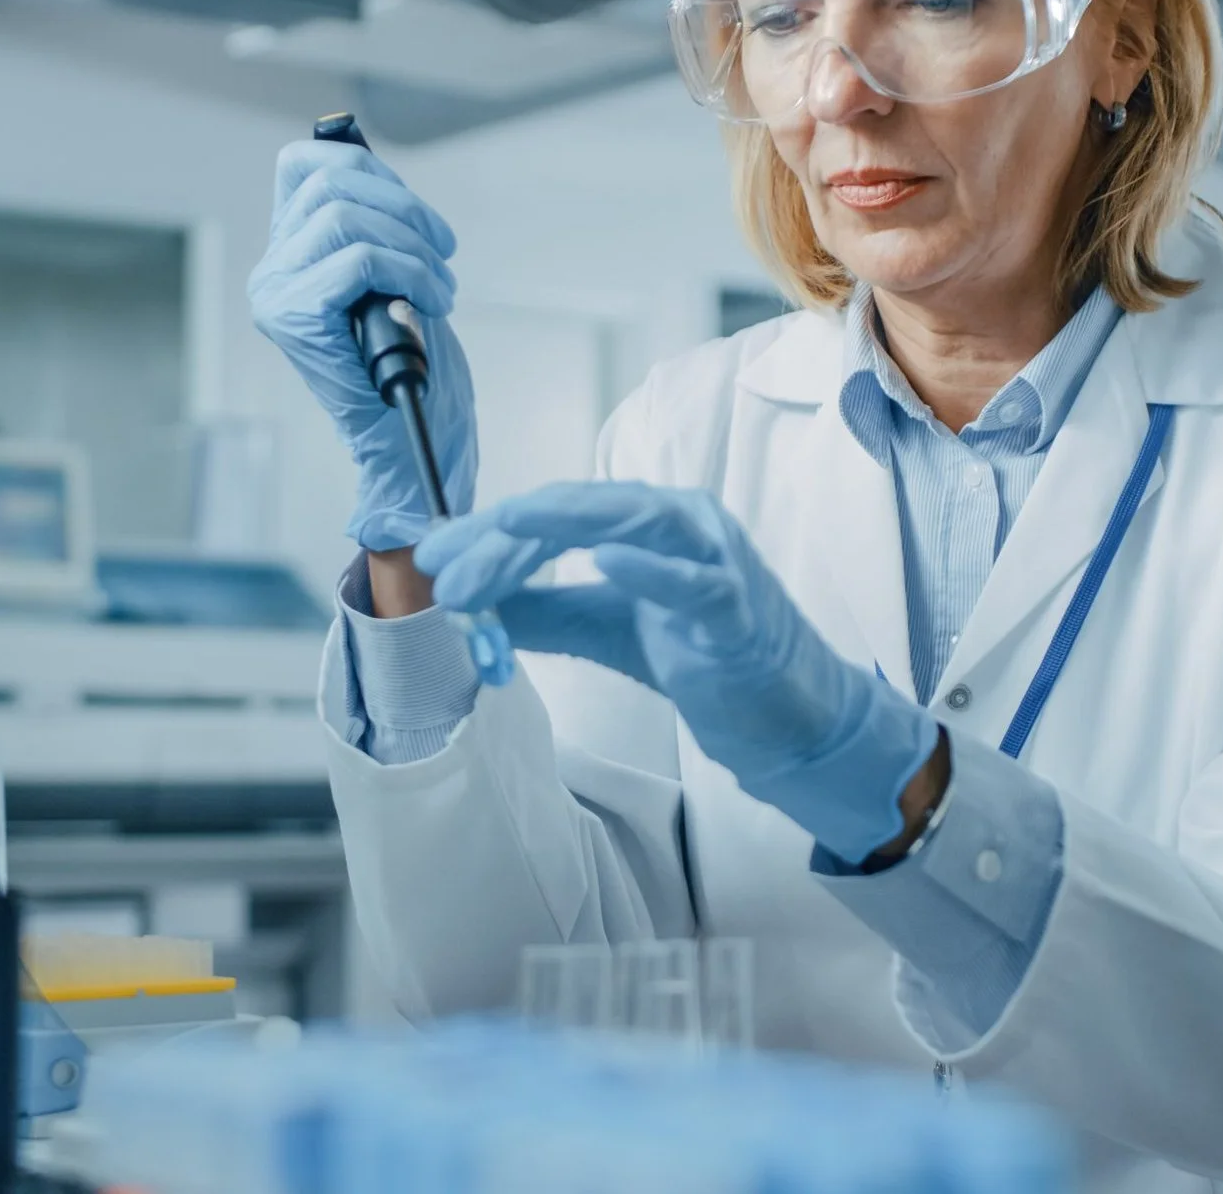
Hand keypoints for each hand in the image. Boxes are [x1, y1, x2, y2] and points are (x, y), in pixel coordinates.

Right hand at [252, 140, 476, 550]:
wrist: (404, 433)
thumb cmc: (406, 356)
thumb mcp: (389, 272)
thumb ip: (371, 221)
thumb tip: (371, 163)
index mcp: (289, 251)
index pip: (301, 164)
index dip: (364, 167)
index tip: (413, 209)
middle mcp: (271, 270)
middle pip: (332, 184)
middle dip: (406, 210)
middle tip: (444, 251)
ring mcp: (276, 293)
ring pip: (347, 217)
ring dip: (414, 247)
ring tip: (441, 286)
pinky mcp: (294, 317)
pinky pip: (359, 260)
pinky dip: (410, 273)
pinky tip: (433, 302)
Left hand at [416, 482, 939, 861]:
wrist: (788, 713)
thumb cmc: (706, 656)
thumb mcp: (606, 627)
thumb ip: (545, 610)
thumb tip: (470, 603)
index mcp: (648, 519)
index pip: (555, 512)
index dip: (490, 533)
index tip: (434, 560)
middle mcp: (682, 521)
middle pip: (580, 509)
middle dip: (505, 537)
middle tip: (445, 571)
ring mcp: (716, 558)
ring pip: (633, 522)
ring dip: (559, 530)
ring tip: (502, 534)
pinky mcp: (739, 608)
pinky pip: (694, 582)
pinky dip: (651, 568)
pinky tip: (604, 560)